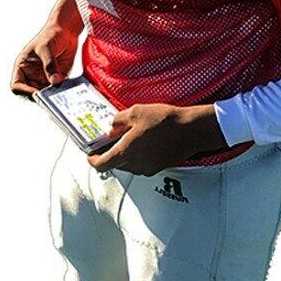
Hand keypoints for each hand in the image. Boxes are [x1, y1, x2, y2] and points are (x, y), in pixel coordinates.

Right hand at [10, 21, 78, 98]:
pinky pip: (59, 90)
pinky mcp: (58, 79)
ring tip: (61, 94)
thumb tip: (54, 81)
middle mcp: (32, 76)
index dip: (24, 92)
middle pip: (31, 94)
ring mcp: (45, 78)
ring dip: (53, 96)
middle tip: (51, 98)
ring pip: (46, 95)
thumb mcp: (46, 48)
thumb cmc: (51, 34)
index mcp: (22, 68)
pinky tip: (69, 89)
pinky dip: (63, 92)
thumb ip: (49, 65)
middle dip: (40, 97)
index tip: (36, 93)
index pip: (17, 86)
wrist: (66, 30)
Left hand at [87, 103, 227, 174]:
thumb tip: (111, 128)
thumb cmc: (164, 121)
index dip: (93, 160)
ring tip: (129, 136)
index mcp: (126, 153)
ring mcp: (148, 168)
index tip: (90, 154)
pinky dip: (137, 155)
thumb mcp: (136, 112)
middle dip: (110, 153)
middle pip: (115, 165)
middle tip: (110, 139)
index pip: (101, 165)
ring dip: (125, 154)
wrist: (191, 130)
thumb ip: (118, 121)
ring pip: (128, 165)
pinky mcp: (158, 167)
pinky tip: (143, 140)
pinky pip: (141, 164)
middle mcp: (135, 165)